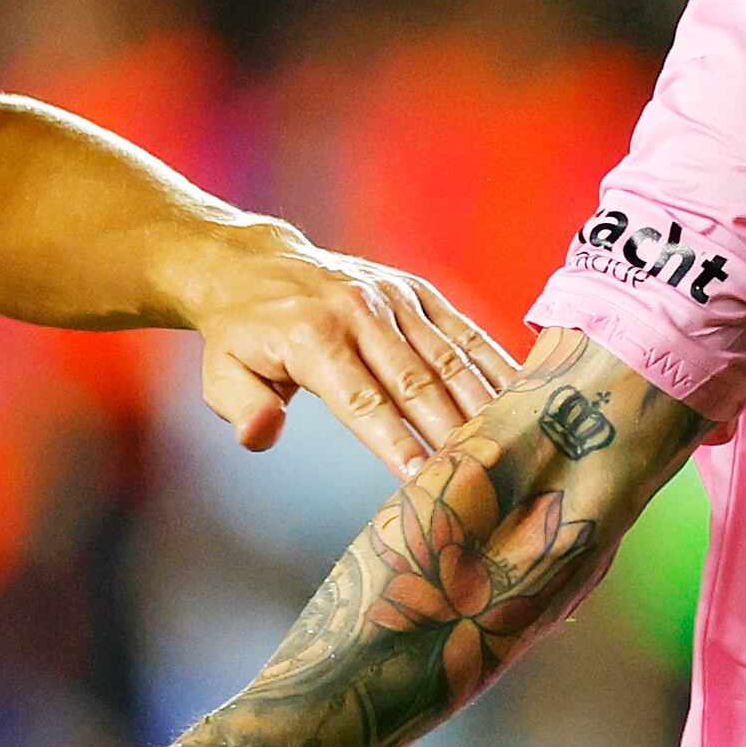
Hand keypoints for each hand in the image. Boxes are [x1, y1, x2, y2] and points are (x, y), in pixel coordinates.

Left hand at [185, 223, 518, 479]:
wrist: (257, 265)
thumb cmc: (243, 337)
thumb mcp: (220, 376)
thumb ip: (244, 410)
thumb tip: (263, 434)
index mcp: (313, 338)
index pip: (364, 402)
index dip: (397, 443)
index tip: (426, 480)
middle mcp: (360, 313)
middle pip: (417, 383)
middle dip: (453, 432)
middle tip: (488, 473)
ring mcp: (393, 299)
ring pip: (449, 358)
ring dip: (483, 403)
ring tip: (517, 441)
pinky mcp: (416, 292)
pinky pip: (461, 330)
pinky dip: (494, 362)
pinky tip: (526, 393)